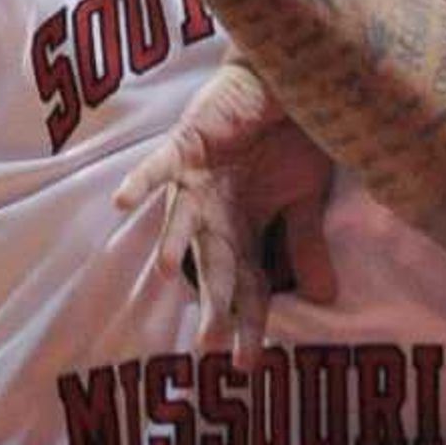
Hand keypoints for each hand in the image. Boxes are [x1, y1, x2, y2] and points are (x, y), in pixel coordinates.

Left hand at [115, 60, 337, 360]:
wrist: (286, 78)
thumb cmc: (293, 138)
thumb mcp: (308, 198)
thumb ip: (307, 244)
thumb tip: (325, 299)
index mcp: (247, 230)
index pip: (249, 287)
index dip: (248, 325)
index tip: (245, 367)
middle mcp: (217, 213)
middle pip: (214, 266)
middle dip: (211, 304)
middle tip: (205, 344)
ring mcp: (199, 181)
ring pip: (182, 221)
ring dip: (171, 246)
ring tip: (163, 275)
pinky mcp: (188, 146)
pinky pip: (160, 166)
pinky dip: (141, 184)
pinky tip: (120, 205)